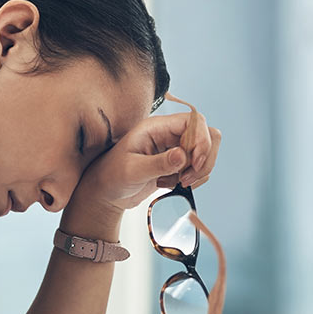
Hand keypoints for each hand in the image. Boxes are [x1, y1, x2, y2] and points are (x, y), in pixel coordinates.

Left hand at [76, 105, 220, 212]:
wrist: (106, 192)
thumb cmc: (112, 176)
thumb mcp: (132, 171)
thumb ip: (158, 163)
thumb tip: (183, 155)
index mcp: (156, 127)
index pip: (194, 121)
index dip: (201, 140)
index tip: (194, 163)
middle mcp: (168, 134)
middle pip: (206, 135)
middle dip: (203, 158)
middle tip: (186, 177)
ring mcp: (174, 149)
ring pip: (205, 152)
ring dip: (198, 171)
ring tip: (177, 182)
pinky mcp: (177, 164)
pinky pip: (198, 168)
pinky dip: (192, 179)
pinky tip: (171, 184)